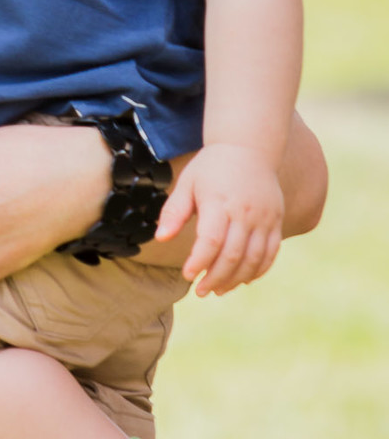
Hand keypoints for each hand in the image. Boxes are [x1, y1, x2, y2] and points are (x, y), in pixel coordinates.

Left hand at [155, 142, 282, 293]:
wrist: (249, 147)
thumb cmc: (211, 167)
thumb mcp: (187, 183)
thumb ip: (174, 211)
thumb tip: (160, 238)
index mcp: (219, 202)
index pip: (211, 241)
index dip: (199, 262)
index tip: (187, 275)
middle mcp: (245, 212)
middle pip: (233, 255)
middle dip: (216, 278)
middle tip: (201, 291)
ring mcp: (265, 218)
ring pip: (254, 259)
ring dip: (236, 279)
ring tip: (219, 290)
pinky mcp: (276, 221)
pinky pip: (271, 253)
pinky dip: (258, 270)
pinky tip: (242, 280)